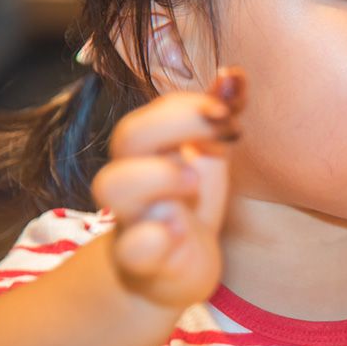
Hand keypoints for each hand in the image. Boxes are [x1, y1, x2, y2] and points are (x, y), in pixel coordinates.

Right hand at [91, 68, 246, 308]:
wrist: (170, 271)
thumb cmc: (187, 205)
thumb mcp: (207, 158)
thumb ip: (219, 116)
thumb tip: (233, 74)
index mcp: (151, 149)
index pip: (156, 109)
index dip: (190, 104)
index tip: (231, 110)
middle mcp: (134, 178)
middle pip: (128, 135)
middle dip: (177, 123)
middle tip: (225, 133)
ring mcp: (133, 218)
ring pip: (113, 185)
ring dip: (157, 175)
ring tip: (192, 182)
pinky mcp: (142, 261)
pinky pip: (133, 248)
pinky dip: (153, 239)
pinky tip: (178, 233)